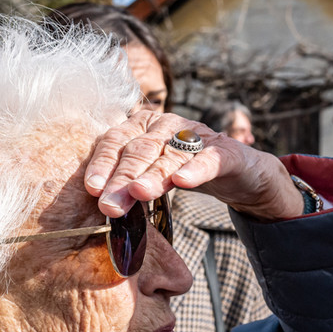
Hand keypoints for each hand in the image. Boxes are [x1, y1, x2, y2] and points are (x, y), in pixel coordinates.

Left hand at [84, 108, 305, 220]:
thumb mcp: (152, 175)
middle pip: (139, 150)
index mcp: (143, 125)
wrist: (240, 172)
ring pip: (170, 156)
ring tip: (139, 193)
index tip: (92, 188)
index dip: (102, 163)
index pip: (115, 141)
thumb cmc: (185, 171)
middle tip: (110, 205)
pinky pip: (207, 160)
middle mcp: (168, 124)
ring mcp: (199, 136)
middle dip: (123, 178)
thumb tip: (97, 207)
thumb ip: (128, 183)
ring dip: (153, 176)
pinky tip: (182, 182)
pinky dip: (194, 170)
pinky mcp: (226, 152)